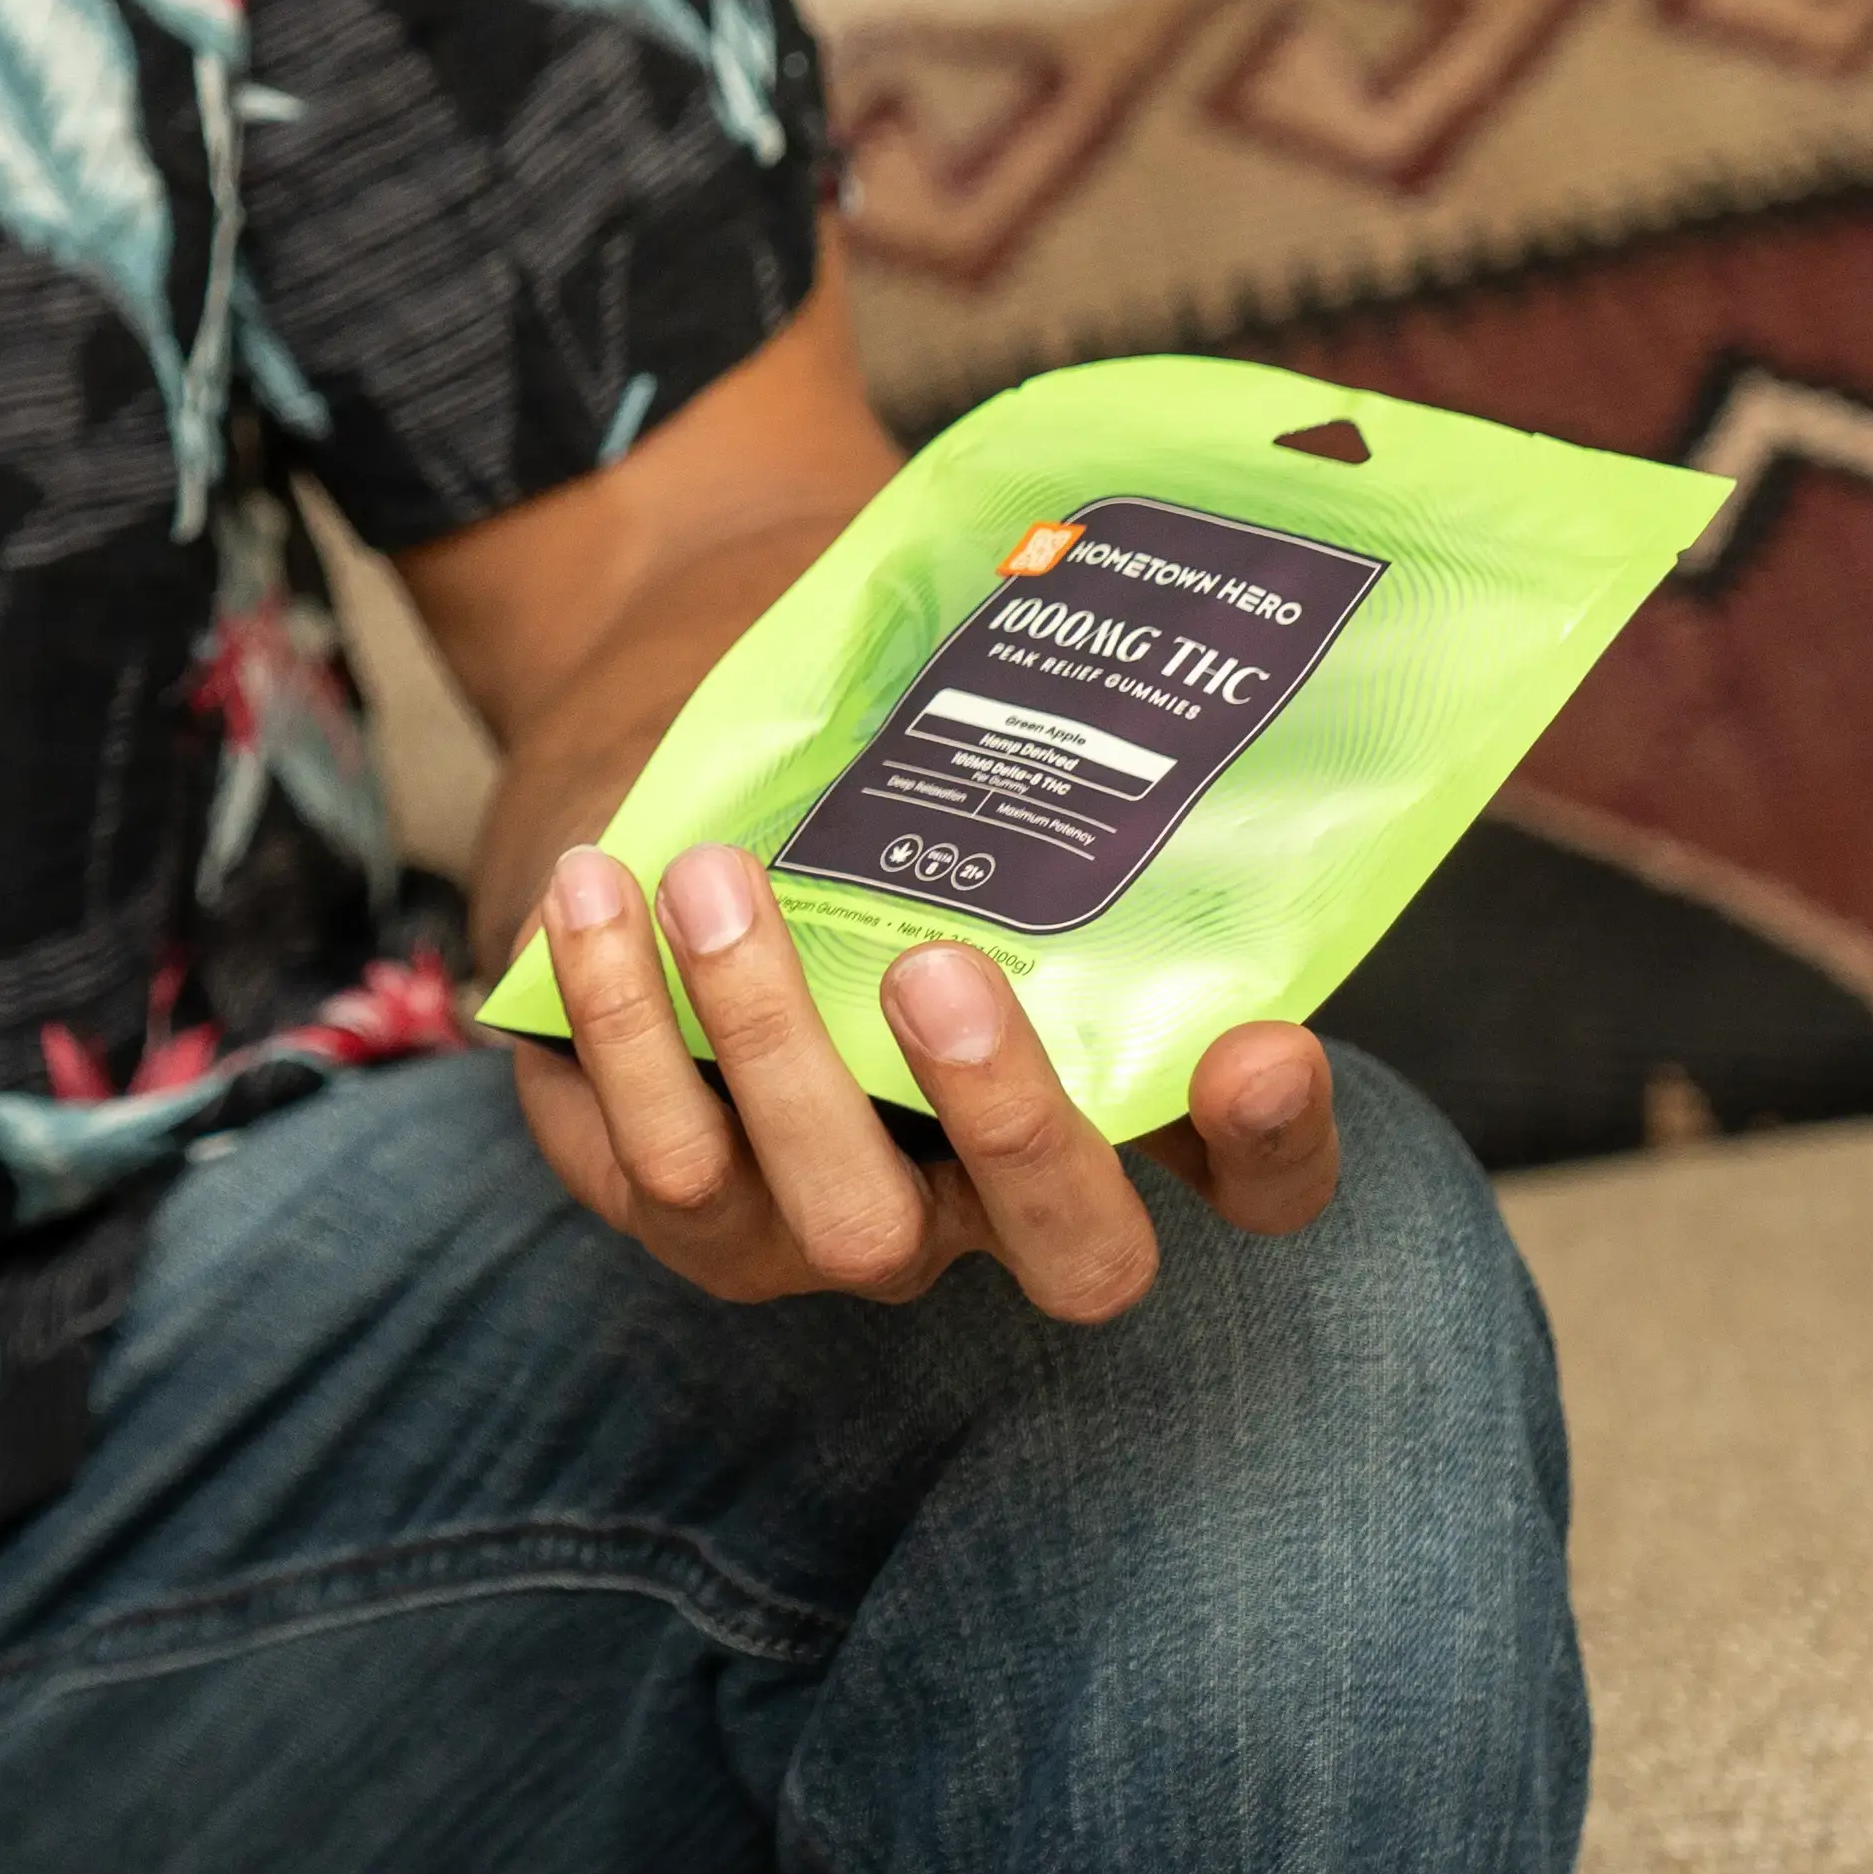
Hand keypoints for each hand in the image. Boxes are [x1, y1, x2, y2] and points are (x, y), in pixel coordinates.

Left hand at [511, 842, 1341, 1322]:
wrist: (663, 826)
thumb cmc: (844, 802)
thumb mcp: (938, 784)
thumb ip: (1010, 761)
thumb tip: (1050, 618)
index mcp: (1106, 1100)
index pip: (1258, 1183)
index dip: (1278, 1150)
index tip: (1259, 1048)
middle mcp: (996, 1200)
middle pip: (1072, 1255)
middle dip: (1013, 1120)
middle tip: (936, 968)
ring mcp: (846, 1227)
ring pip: (844, 1215)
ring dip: (770, 1037)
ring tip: (712, 874)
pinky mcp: (695, 1216)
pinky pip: (663, 1162)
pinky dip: (623, 1019)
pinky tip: (593, 890)